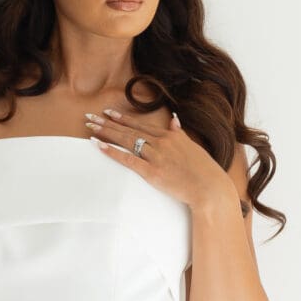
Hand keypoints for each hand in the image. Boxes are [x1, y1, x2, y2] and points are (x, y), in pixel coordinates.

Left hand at [85, 108, 235, 213]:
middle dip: (108, 123)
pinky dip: (112, 151)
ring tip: (90, 127)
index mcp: (170, 136)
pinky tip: (98, 145)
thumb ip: (180, 133)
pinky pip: (128, 159)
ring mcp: (156, 156)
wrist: (210, 187)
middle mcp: (161, 142)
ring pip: (126, 141)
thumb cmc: (203, 170)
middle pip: (129, 130)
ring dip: (106, 133)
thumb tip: (174, 120)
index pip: (141, 124)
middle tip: (91, 116)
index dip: (123, 118)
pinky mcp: (152, 172)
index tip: (109, 113)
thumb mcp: (192, 146)